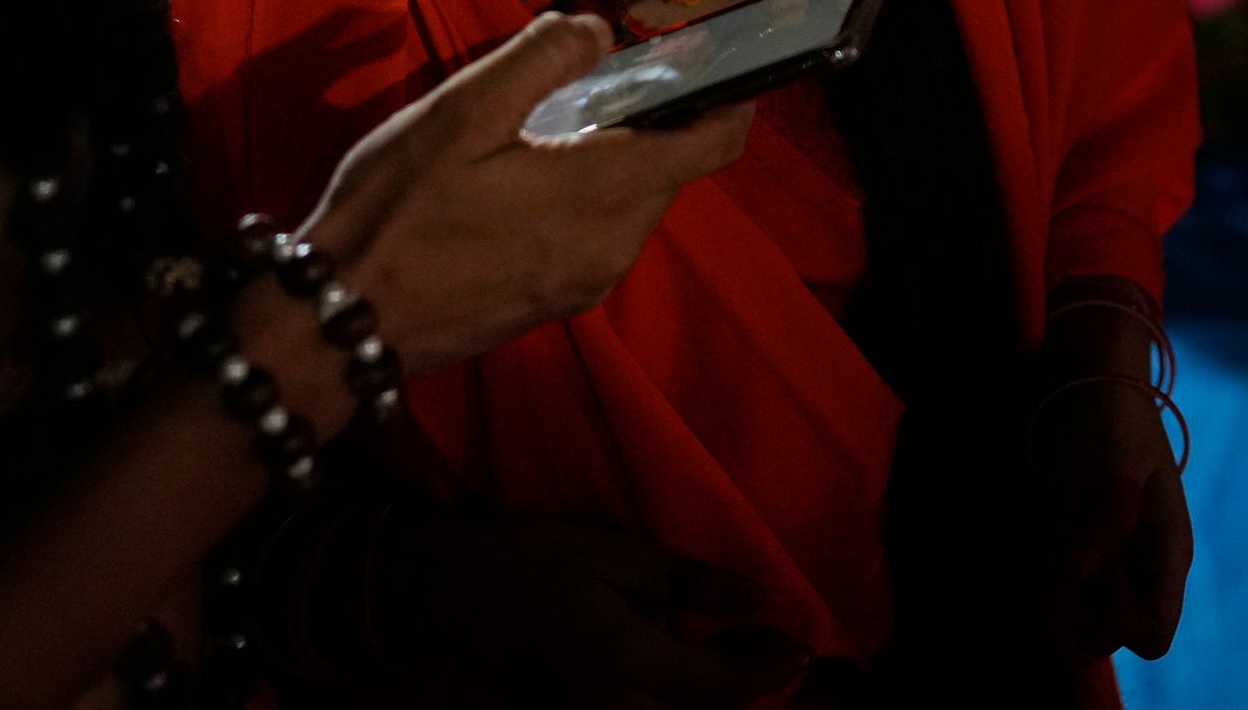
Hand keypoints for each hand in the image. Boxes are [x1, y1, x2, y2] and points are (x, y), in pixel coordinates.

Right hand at [304, 12, 753, 375]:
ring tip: (548, 128)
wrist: (342, 326)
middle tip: (592, 82)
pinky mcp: (556, 304)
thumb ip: (541, 60)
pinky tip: (527, 180)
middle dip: (652, 121)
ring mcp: (586, 283)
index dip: (727, 97)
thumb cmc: (399, 211)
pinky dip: (589, 198)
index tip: (704, 59)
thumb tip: (599, 31)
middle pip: (673, 170)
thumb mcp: (460, 113)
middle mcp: (614, 247)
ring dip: (615, 160)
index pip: (716, 144)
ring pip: (636, 204)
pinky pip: (601, 236)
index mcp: (605, 193)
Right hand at [370, 507, 806, 709]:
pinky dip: (678, 700)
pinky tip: (689, 659)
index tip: (805, 649)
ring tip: (738, 651)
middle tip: (778, 649)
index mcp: (632, 664)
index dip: (771, 671)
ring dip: (715, 699)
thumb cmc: (529, 562)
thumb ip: (688, 581)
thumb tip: (756, 596)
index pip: (723, 687)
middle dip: (751, 691)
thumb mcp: (614, 554)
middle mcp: (616, 708)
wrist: (442, 597)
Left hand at [1025, 307, 1192, 660]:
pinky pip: (1056, 592)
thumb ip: (1108, 518)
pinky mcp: (1077, 549)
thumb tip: (1081, 574)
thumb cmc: (1114, 416)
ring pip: (1078, 619)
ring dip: (1051, 599)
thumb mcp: (1117, 461)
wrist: (1089, 380)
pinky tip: (1034, 539)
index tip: (1088, 578)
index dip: (1118, 623)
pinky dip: (1038, 581)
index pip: (1153, 635)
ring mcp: (1108, 561)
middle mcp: (1139, 568)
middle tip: (1056, 558)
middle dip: (1077, 615)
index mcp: (1166, 553)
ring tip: (1042, 543)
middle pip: (1111, 636)